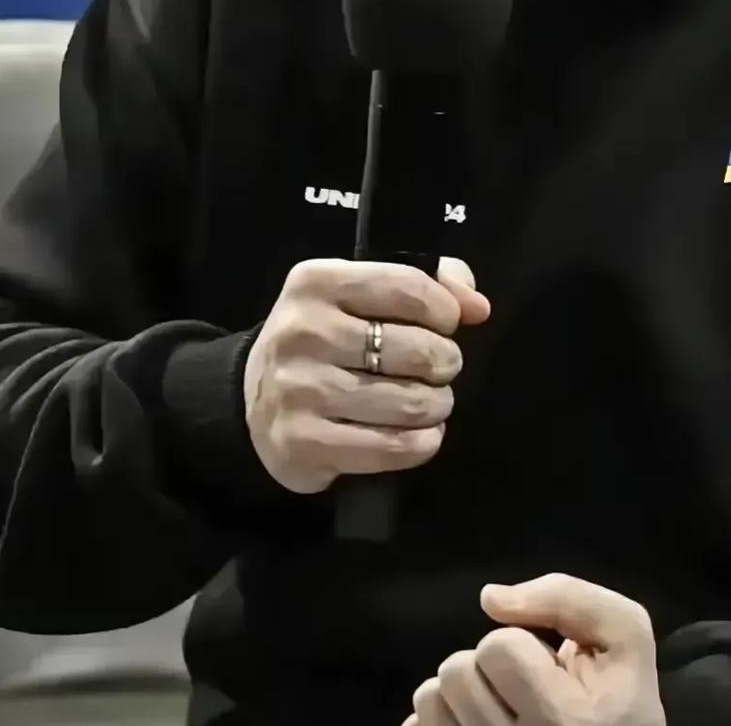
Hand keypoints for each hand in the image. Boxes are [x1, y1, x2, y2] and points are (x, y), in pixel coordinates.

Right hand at [243, 255, 488, 492]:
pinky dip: (422, 443)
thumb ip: (429, 282)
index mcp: (317, 282)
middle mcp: (303, 332)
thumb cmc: (325, 339)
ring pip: (410, 403)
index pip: (408, 287)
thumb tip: (478, 307)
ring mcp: (299, 390)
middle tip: (439, 368)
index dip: (444, 310)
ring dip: (437, 405)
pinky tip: (419, 434)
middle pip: (417, 350)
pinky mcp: (303, 444)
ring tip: (430, 401)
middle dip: (445, 362)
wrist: (252, 401)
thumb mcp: (362, 293)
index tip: (447, 324)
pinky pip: (392, 447)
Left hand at [403, 574, 665, 725]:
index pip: (498, 647)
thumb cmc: (623, 701)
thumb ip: (567, 598)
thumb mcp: (625, 635)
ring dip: (461, 691)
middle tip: (520, 685)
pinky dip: (437, 720)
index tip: (547, 665)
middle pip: (457, 673)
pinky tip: (472, 724)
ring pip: (430, 701)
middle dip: (487, 665)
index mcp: (564, 718)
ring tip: (499, 704)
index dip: (520, 641)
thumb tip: (490, 599)